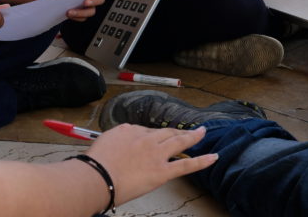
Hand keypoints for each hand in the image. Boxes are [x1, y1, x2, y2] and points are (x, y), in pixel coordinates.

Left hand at [50, 0, 108, 20]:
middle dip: (94, 1)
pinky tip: (68, 14)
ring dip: (82, 12)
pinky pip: (83, 18)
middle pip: (100, 0)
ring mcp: (85, 6)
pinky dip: (76, 17)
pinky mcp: (80, 14)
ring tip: (69, 11)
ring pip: (91, 11)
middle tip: (85, 2)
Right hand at [86, 124, 216, 206]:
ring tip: (202, 133)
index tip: (150, 143)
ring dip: (192, 136)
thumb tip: (120, 148)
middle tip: (187, 130)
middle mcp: (145, 138)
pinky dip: (202, 161)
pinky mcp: (162, 171)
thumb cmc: (94, 165)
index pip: (145, 132)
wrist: (96, 176)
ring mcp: (156, 154)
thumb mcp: (102, 144)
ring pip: (179, 142)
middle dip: (178, 130)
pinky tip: (213, 157)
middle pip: (166, 132)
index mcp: (129, 130)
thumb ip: (115, 143)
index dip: (150, 138)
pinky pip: (186, 165)